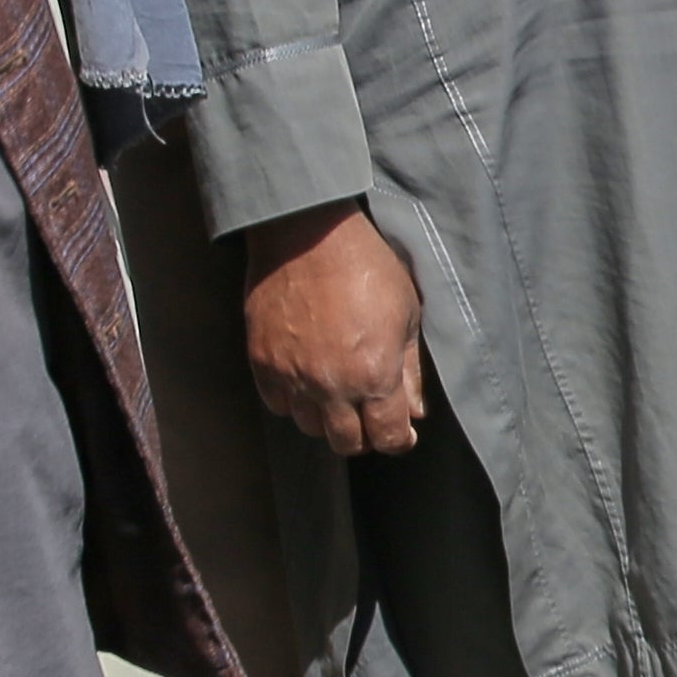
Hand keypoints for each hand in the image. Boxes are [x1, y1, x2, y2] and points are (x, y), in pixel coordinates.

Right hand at [240, 201, 430, 455]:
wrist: (308, 233)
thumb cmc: (366, 266)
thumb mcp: (407, 314)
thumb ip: (410, 371)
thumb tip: (415, 413)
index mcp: (374, 375)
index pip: (388, 438)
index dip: (399, 440)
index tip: (401, 431)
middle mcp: (332, 386)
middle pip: (346, 443)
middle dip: (364, 435)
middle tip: (370, 415)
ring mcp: (292, 376)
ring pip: (309, 427)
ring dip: (327, 418)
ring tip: (337, 393)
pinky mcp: (262, 362)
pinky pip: (277, 403)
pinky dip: (293, 400)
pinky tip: (307, 379)